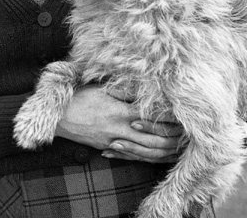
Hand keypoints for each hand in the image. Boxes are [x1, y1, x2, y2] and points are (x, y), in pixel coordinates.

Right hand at [54, 85, 182, 163]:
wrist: (59, 118)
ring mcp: (115, 142)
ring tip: (179, 146)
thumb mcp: (100, 88)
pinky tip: (160, 157)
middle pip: (154, 138)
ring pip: (147, 151)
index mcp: (119, 111)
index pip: (152, 117)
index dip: (168, 117)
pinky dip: (150, 158)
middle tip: (188, 133)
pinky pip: (134, 157)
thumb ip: (124, 90)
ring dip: (165, 150)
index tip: (182, 114)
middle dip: (172, 136)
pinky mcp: (110, 148)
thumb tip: (146, 90)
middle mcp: (120, 129)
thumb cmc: (79, 98)